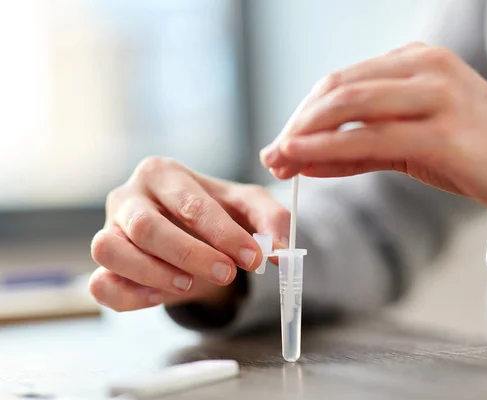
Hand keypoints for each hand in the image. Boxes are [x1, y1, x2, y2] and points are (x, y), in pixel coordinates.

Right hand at [90, 157, 288, 311]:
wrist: (185, 229)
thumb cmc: (214, 212)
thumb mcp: (247, 206)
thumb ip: (271, 219)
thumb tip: (282, 250)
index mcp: (164, 174)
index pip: (190, 203)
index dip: (224, 233)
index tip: (255, 258)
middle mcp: (128, 196)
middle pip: (146, 226)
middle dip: (191, 254)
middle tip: (228, 274)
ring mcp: (107, 229)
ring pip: (110, 251)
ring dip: (154, 273)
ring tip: (191, 283)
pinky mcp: (101, 264)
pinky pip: (100, 284)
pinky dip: (129, 295)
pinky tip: (161, 296)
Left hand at [261, 43, 486, 220]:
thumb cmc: (468, 153)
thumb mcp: (410, 140)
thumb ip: (359, 147)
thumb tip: (304, 160)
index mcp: (416, 60)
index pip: (343, 80)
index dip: (304, 111)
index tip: (281, 139)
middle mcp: (424, 69)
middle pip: (338, 89)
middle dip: (298, 122)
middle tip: (272, 151)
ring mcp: (435, 97)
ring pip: (349, 108)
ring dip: (305, 135)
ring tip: (279, 159)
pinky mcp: (442, 133)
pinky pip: (370, 140)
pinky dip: (328, 151)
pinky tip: (301, 162)